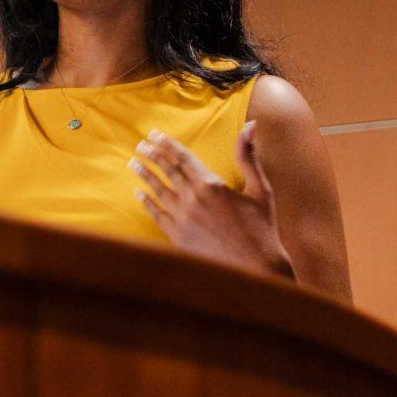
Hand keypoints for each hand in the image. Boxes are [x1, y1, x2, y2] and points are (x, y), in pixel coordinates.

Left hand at [127, 122, 294, 279]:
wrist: (256, 270)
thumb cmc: (263, 229)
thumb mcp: (261, 190)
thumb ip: (248, 157)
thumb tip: (250, 125)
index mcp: (212, 184)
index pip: (183, 158)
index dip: (167, 144)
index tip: (154, 135)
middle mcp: (194, 199)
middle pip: (168, 171)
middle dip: (152, 155)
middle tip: (140, 145)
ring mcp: (184, 219)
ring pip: (159, 190)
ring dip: (145, 175)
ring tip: (133, 163)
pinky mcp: (179, 237)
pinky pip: (157, 215)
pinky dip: (147, 202)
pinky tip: (139, 194)